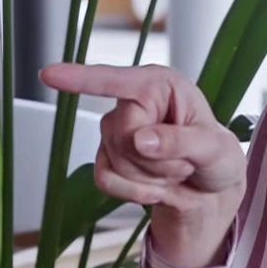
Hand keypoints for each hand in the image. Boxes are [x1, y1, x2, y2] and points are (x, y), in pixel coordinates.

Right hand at [39, 62, 245, 267]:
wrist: (210, 191)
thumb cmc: (218, 158)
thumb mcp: (215, 149)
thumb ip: (182, 141)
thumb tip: (141, 139)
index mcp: (159, 85)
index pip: (116, 81)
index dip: (81, 79)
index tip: (48, 75)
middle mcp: (133, 102)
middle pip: (121, 134)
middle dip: (157, 159)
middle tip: (184, 161)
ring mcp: (116, 131)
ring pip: (115, 161)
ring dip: (150, 177)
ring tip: (175, 170)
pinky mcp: (107, 158)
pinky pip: (105, 179)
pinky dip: (133, 191)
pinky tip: (156, 187)